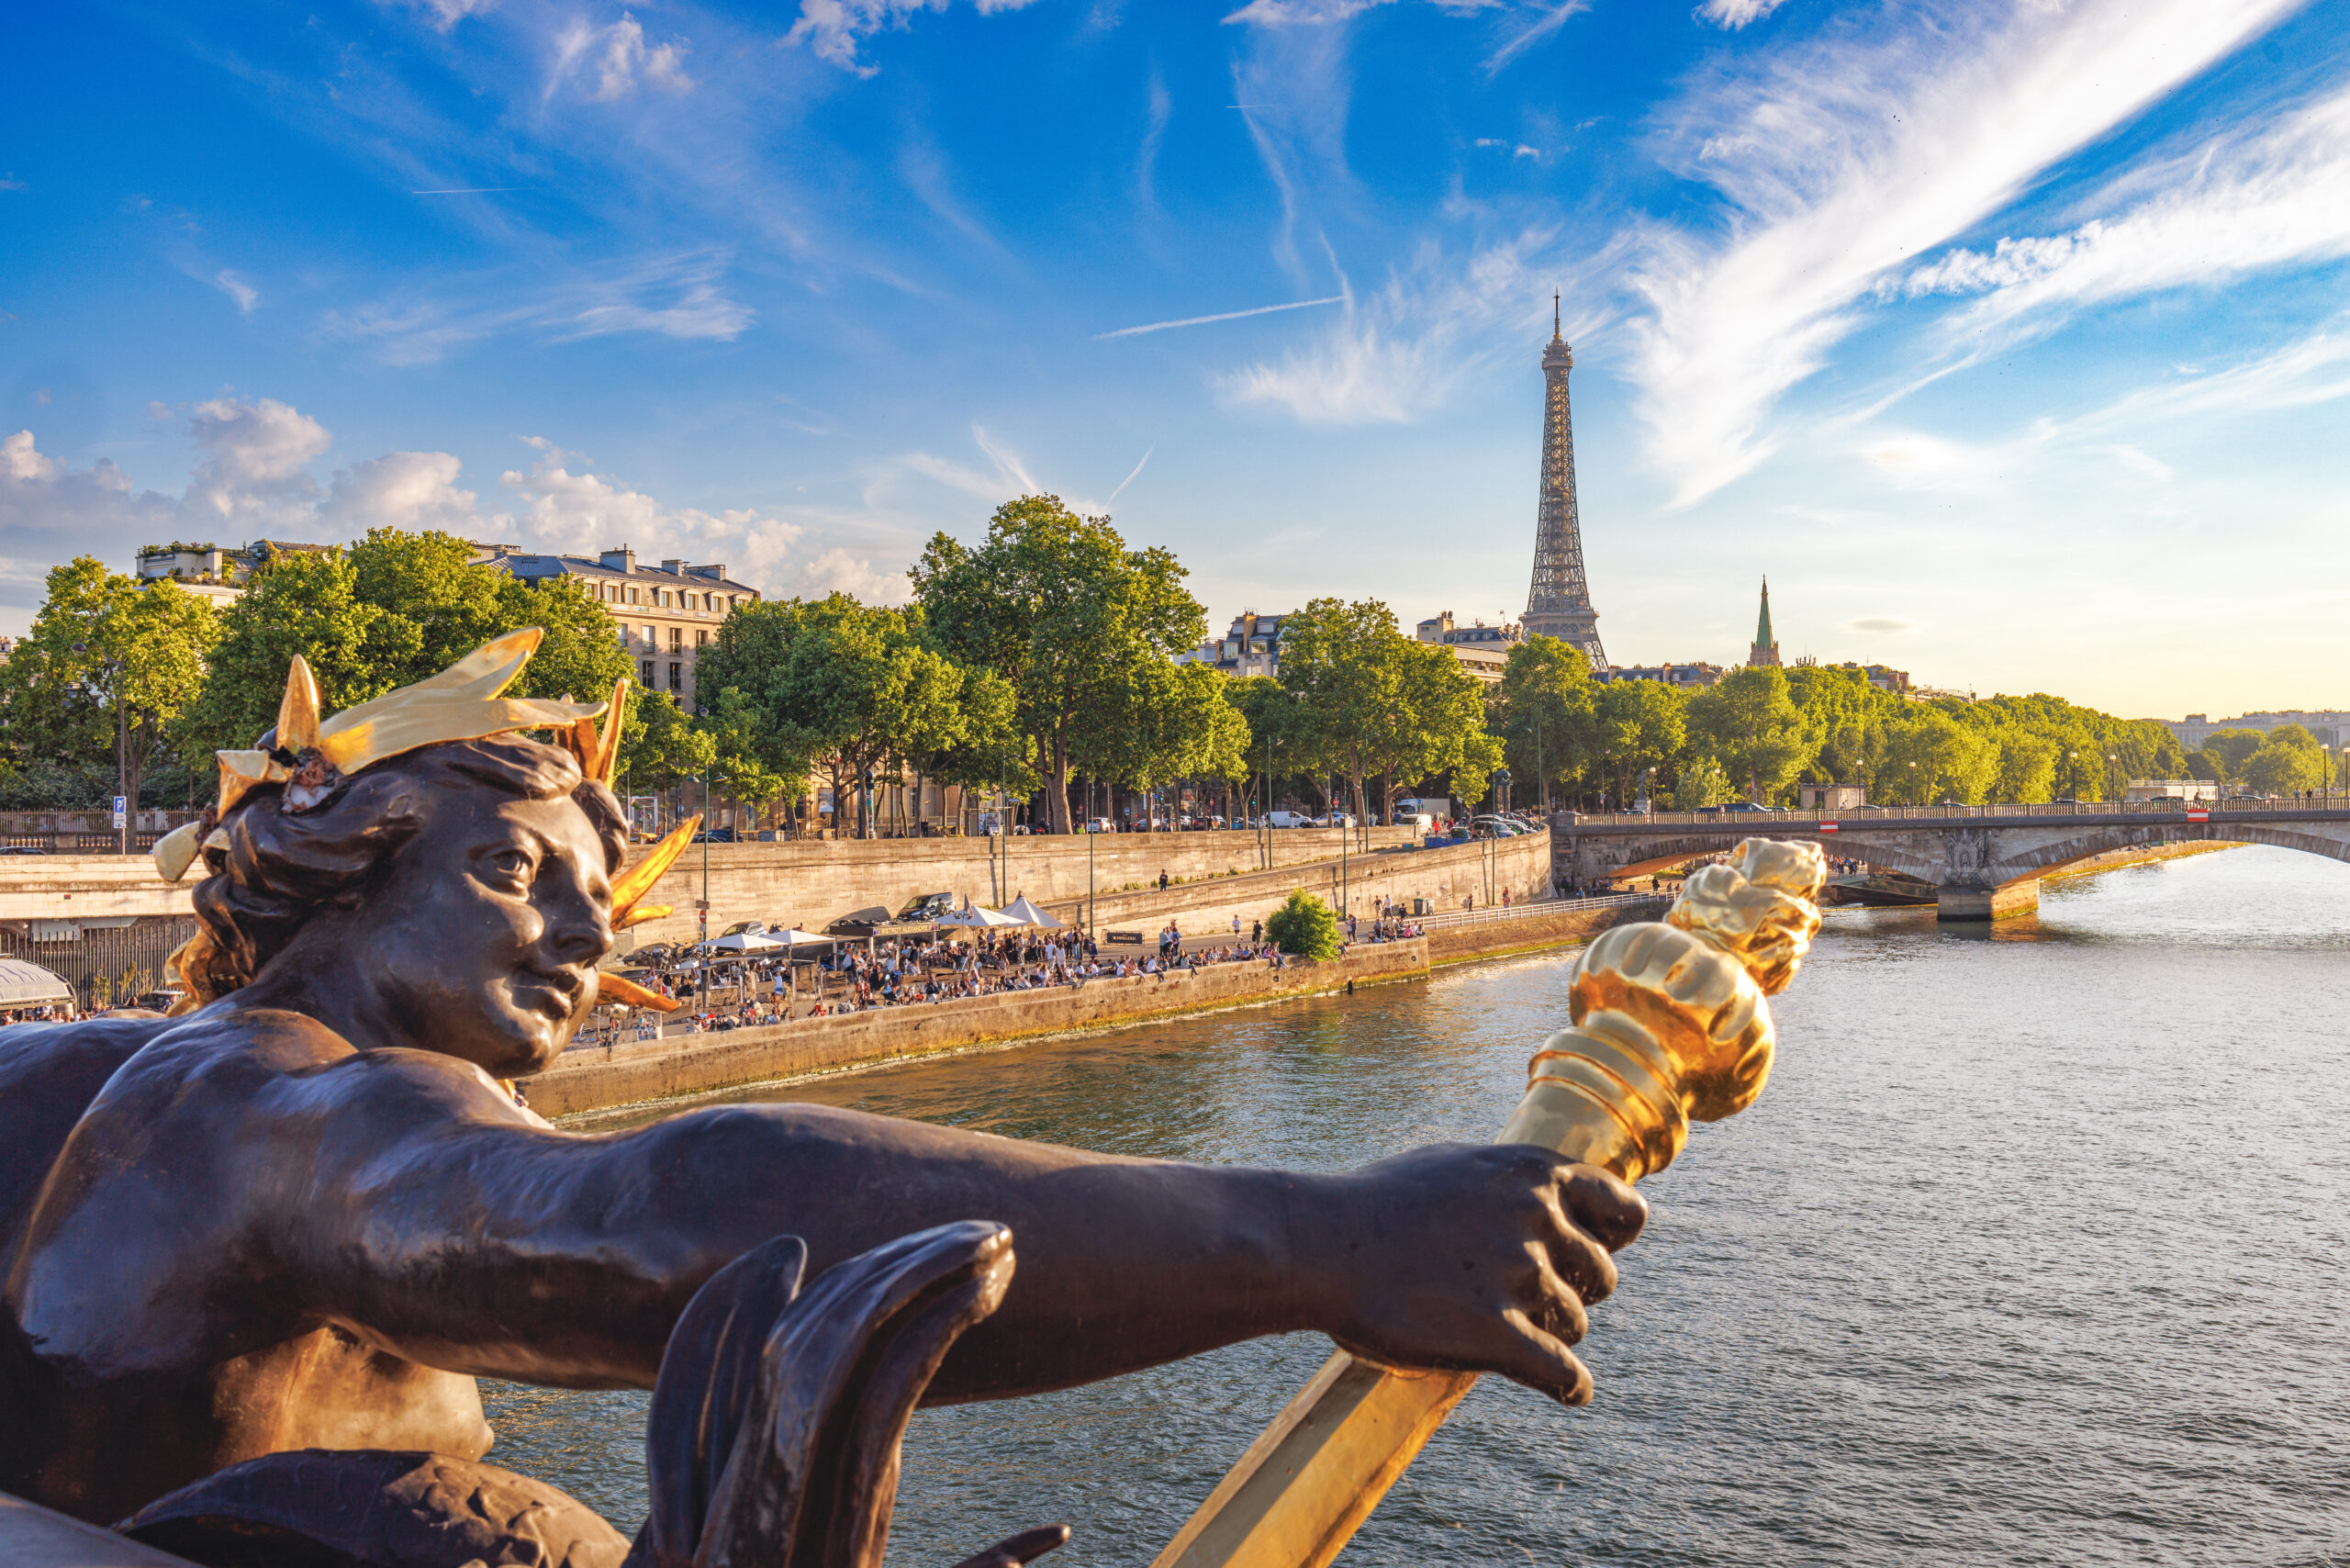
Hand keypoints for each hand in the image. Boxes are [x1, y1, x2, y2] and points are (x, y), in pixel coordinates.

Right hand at [1301, 1144, 1645, 1405]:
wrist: (1320, 1243)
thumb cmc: (1378, 1203)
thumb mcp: (1457, 1164)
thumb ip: (1512, 1181)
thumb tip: (1550, 1193)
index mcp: (1533, 1173)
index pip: (1626, 1211)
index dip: (1612, 1239)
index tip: (1589, 1257)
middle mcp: (1537, 1218)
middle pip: (1602, 1277)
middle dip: (1573, 1292)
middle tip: (1528, 1301)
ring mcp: (1519, 1275)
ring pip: (1575, 1325)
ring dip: (1548, 1334)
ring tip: (1499, 1330)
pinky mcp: (1496, 1334)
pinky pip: (1564, 1375)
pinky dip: (1570, 1386)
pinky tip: (1567, 1390)